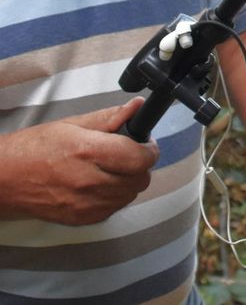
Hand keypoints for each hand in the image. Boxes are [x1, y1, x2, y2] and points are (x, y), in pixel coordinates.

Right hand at [0, 98, 159, 225]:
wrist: (4, 180)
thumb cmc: (35, 147)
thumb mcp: (72, 124)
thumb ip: (109, 117)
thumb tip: (137, 107)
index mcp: (89, 151)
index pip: (140, 157)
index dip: (149, 148)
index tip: (145, 142)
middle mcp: (89, 181)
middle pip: (141, 179)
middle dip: (140, 164)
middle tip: (128, 153)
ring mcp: (85, 205)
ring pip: (130, 195)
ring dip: (129, 181)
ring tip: (113, 167)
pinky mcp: (81, 220)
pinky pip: (114, 208)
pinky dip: (115, 196)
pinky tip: (101, 183)